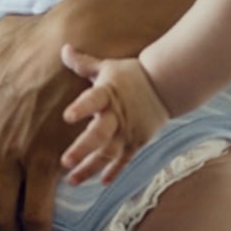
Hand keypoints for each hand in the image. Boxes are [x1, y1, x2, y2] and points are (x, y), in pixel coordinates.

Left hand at [59, 46, 170, 184]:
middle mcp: (117, 115)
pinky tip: (101, 182)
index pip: (93, 100)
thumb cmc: (130, 75)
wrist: (165, 86)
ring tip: (72, 179)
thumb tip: (64, 48)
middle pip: (99, 135)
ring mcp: (128, 131)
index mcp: (107, 94)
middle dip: (82, 149)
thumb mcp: (106, 66)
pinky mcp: (137, 141)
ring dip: (90, 167)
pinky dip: (114, 171)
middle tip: (65, 162)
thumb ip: (83, 62)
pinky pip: (124, 160)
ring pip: (109, 153)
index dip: (81, 108)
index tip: (66, 117)